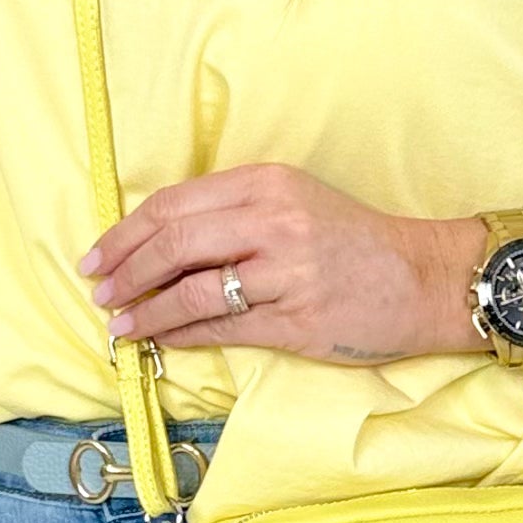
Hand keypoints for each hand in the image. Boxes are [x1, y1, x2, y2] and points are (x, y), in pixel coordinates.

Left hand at [82, 168, 465, 362]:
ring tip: (120, 324)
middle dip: (124, 271)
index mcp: (266, 183)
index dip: (125, 232)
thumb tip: (159, 244)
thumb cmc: (354, 241)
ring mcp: (284, 272)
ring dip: (145, 311)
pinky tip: (160, 340)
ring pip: (190, 292)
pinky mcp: (295, 319)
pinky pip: (221, 328)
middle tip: (99, 293)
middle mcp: (273, 221)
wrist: (424, 278)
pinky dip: (181, 335)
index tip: (98, 255)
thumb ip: (232, 214)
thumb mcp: (294, 203)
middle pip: (173, 243)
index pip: (174, 204)